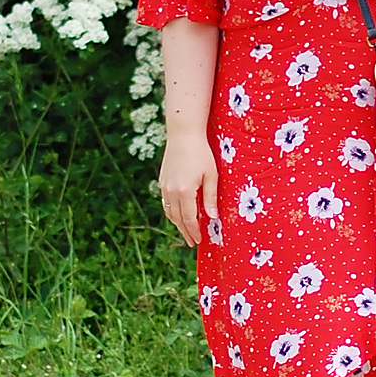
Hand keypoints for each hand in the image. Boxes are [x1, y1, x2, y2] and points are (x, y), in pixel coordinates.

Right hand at [158, 132, 217, 247]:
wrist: (183, 135)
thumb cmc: (202, 153)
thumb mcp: (211, 175)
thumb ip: (211, 197)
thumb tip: (213, 218)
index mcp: (185, 191)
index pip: (189, 218)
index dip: (194, 231)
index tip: (199, 241)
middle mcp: (171, 191)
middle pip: (177, 218)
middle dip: (185, 231)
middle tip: (192, 242)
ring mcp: (165, 186)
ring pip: (169, 211)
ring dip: (177, 223)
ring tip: (186, 230)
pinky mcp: (162, 181)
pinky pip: (165, 202)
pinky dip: (171, 212)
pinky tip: (178, 214)